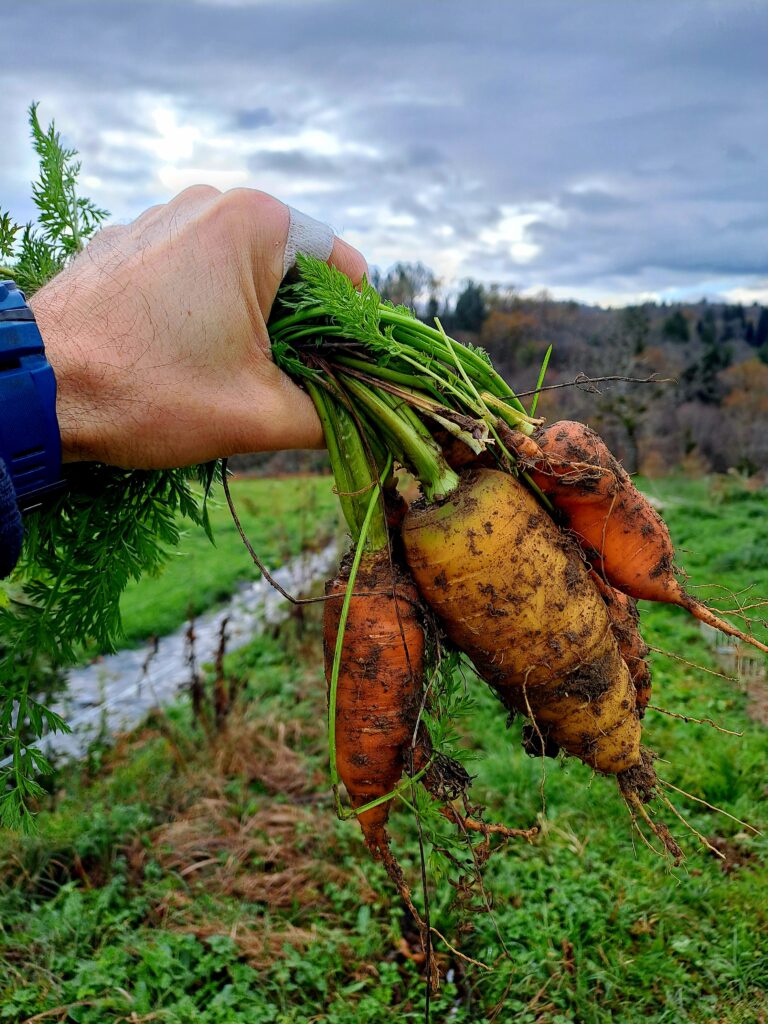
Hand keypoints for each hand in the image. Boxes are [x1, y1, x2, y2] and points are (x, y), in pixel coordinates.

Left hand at [29, 186, 366, 467]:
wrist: (34, 388)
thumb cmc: (148, 391)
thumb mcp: (260, 415)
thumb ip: (329, 416)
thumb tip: (363, 424)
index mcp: (253, 223)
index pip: (344, 269)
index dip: (354, 328)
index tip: (345, 373)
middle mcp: (208, 201)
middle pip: (292, 269)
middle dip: (301, 327)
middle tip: (290, 384)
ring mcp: (160, 218)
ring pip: (240, 271)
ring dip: (253, 320)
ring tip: (234, 375)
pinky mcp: (127, 243)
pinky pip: (192, 271)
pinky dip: (206, 309)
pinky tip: (186, 356)